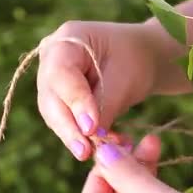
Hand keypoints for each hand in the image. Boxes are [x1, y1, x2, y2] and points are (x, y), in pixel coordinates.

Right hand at [37, 21, 159, 160]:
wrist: (142, 57)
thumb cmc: (136, 60)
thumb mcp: (125, 79)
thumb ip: (105, 105)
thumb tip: (90, 137)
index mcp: (67, 39)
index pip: (62, 74)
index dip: (75, 102)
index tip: (90, 127)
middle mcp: (51, 58)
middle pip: (51, 97)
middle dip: (68, 127)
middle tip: (85, 151)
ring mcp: (50, 79)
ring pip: (54, 113)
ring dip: (74, 136)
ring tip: (93, 153)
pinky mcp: (58, 99)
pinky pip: (64, 120)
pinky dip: (80, 136)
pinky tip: (99, 148)